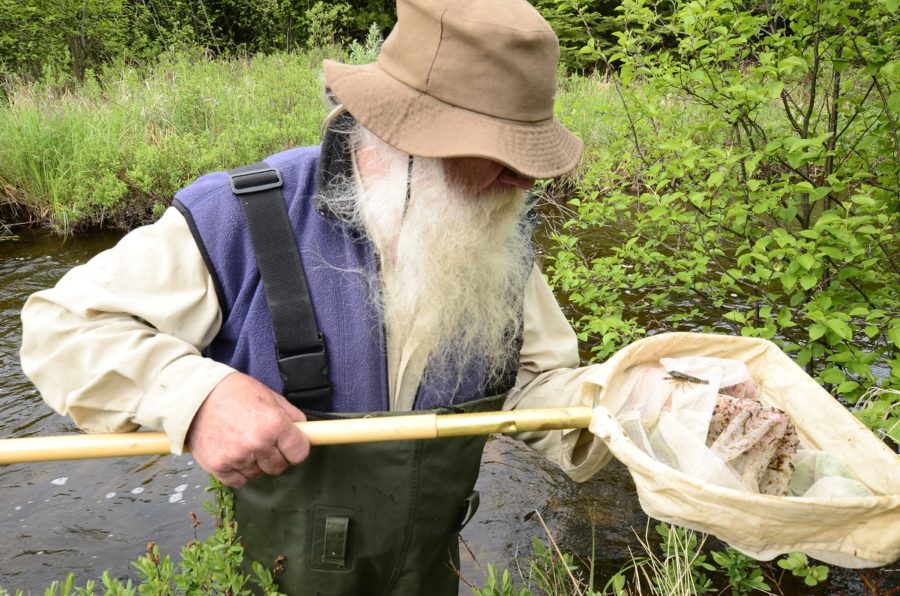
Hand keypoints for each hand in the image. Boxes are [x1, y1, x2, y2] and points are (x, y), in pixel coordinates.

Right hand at [186, 372, 309, 486]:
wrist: (195, 396)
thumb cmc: (234, 392)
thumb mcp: (269, 395)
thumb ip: (290, 415)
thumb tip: (305, 431)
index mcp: (274, 424)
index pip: (299, 453)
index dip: (297, 448)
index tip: (291, 445)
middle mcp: (257, 444)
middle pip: (279, 467)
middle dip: (276, 456)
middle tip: (265, 441)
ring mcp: (237, 458)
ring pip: (259, 474)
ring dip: (256, 463)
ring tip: (244, 442)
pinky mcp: (218, 467)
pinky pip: (239, 481)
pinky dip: (238, 471)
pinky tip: (233, 453)